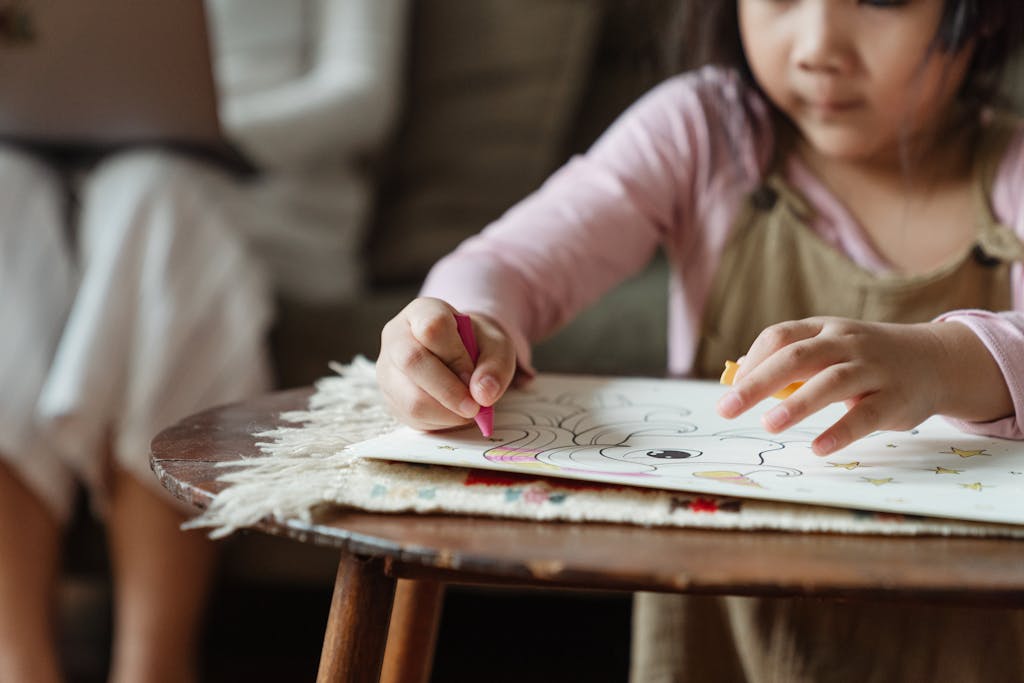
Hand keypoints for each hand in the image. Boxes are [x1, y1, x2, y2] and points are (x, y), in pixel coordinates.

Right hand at [377, 297, 516, 430]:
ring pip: (410, 397)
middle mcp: (396, 336)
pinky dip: (440, 421)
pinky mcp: (389, 397)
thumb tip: (483, 394)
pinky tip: (453, 412)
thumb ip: (495, 366)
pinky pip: (412, 417)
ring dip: (447, 411)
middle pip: (412, 361)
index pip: (432, 327)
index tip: (474, 376)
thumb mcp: (496, 346)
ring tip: (468, 409)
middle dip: (449, 391)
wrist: (458, 355)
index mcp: (422, 312)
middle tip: (475, 407)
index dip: (456, 356)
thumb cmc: (475, 346)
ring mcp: (387, 368)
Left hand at [715, 317, 1010, 455]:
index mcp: (825, 329)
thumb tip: (738, 380)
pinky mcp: (896, 398)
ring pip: (831, 381)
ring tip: (768, 425)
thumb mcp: (830, 350)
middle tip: (727, 407)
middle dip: (757, 382)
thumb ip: (790, 363)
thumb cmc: (865, 359)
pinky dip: (841, 431)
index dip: (753, 362)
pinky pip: (865, 415)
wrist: (935, 360)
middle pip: (796, 357)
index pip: (780, 337)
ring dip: (797, 404)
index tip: (731, 388)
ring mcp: (873, 369)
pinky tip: (818, 447)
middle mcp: (847, 343)